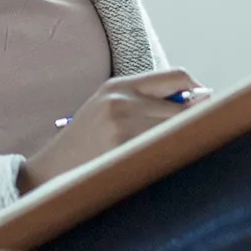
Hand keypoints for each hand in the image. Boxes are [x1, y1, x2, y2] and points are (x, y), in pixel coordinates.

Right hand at [18, 69, 208, 192]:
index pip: (177, 76)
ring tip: (171, 155)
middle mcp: (121, 99)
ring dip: (183, 142)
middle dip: (195, 123)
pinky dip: (169, 157)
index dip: (198, 91)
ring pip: (178, 130)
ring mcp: (121, 124)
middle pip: (184, 106)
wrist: (45, 174)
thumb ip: (148, 102)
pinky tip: (158, 166)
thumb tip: (203, 99)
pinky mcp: (122, 149)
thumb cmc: (86, 145)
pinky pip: (164, 150)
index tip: (205, 109)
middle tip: (198, 138)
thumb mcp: (109, 110)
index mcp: (118, 85)